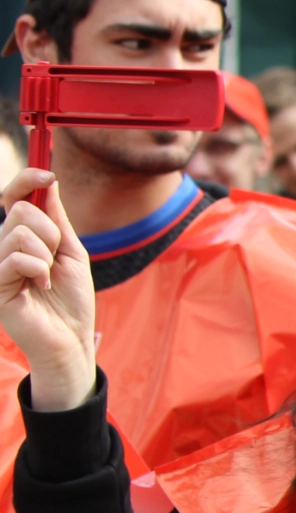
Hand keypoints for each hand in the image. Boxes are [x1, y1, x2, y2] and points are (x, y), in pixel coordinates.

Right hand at [0, 170, 95, 410]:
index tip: (47, 176)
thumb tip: (49, 182)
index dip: (25, 181)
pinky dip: (39, 270)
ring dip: (47, 254)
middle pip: (21, 211)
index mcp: (20, 238)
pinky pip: (16, 258)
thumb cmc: (71, 299)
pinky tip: (40, 287)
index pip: (11, 198)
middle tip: (55, 258)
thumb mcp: (71, 252)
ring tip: (47, 277)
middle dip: (50, 232)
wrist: (71, 336)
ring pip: (20, 233)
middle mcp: (2, 247)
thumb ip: (58, 219)